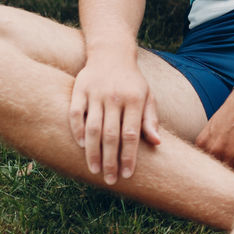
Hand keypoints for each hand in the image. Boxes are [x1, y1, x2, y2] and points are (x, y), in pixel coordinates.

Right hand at [68, 57, 161, 184]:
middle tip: (110, 180)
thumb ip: (150, 120)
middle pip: (111, 135)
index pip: (132, 134)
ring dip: (92, 152)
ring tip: (94, 170)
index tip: (127, 174)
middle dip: (111, 160)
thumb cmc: (132, 81)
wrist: (112, 53)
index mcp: (135, 99)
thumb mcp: (147, 96)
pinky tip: (80, 146)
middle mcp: (115, 97)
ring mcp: (96, 93)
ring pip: (92, 128)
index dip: (129, 156)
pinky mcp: (79, 89)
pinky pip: (75, 114)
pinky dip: (76, 131)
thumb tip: (157, 143)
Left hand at [195, 88, 233, 172]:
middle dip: (223, 176)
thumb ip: (210, 142)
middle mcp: (215, 148)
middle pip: (217, 173)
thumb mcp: (215, 123)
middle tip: (228, 180)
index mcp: (204, 142)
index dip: (212, 173)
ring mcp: (231, 151)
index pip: (203, 167)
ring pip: (231, 175)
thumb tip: (211, 163)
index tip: (217, 176)